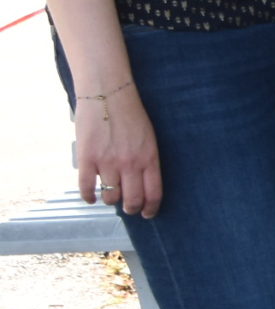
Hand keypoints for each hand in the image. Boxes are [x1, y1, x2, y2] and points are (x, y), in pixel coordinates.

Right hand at [75, 84, 162, 218]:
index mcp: (149, 159)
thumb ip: (146, 161)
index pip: (153, 194)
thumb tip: (142, 183)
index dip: (150, 209)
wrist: (108, 95)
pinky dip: (88, 196)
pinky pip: (87, 187)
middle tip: (128, 208)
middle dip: (131, 208)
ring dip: (109, 199)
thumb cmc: (131, 116)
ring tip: (109, 195)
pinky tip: (90, 197)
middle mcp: (130, 164)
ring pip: (110, 195)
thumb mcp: (149, 139)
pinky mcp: (87, 158)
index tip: (147, 214)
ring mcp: (108, 162)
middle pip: (132, 200)